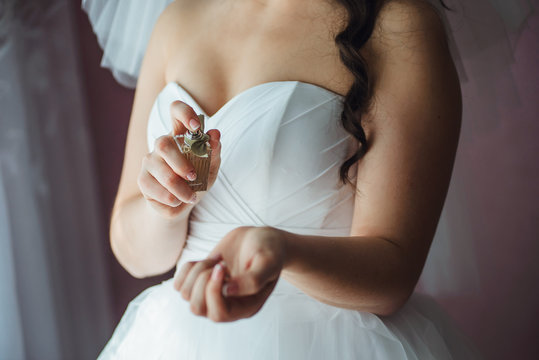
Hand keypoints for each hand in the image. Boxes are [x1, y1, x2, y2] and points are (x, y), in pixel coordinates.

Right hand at [137, 100, 220, 218]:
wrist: (183, 204)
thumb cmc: (198, 181)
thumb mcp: (211, 167)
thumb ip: (214, 151)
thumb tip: (215, 134)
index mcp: (180, 135)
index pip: (176, 111)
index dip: (184, 112)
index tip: (195, 126)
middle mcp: (162, 145)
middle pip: (162, 144)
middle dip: (180, 164)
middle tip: (193, 177)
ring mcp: (149, 161)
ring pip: (160, 171)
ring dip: (179, 188)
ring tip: (190, 197)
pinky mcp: (143, 179)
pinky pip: (153, 188)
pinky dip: (170, 198)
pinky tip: (177, 201)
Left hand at [173, 226, 285, 321]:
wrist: (261, 239)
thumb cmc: (270, 250)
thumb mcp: (268, 263)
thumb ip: (253, 280)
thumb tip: (228, 292)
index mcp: (245, 307)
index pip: (218, 314)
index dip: (213, 292)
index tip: (222, 267)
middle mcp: (227, 305)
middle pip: (197, 307)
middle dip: (202, 281)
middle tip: (220, 264)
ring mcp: (212, 294)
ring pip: (186, 294)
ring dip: (197, 272)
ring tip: (216, 261)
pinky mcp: (202, 281)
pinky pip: (179, 284)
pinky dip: (187, 269)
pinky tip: (205, 260)